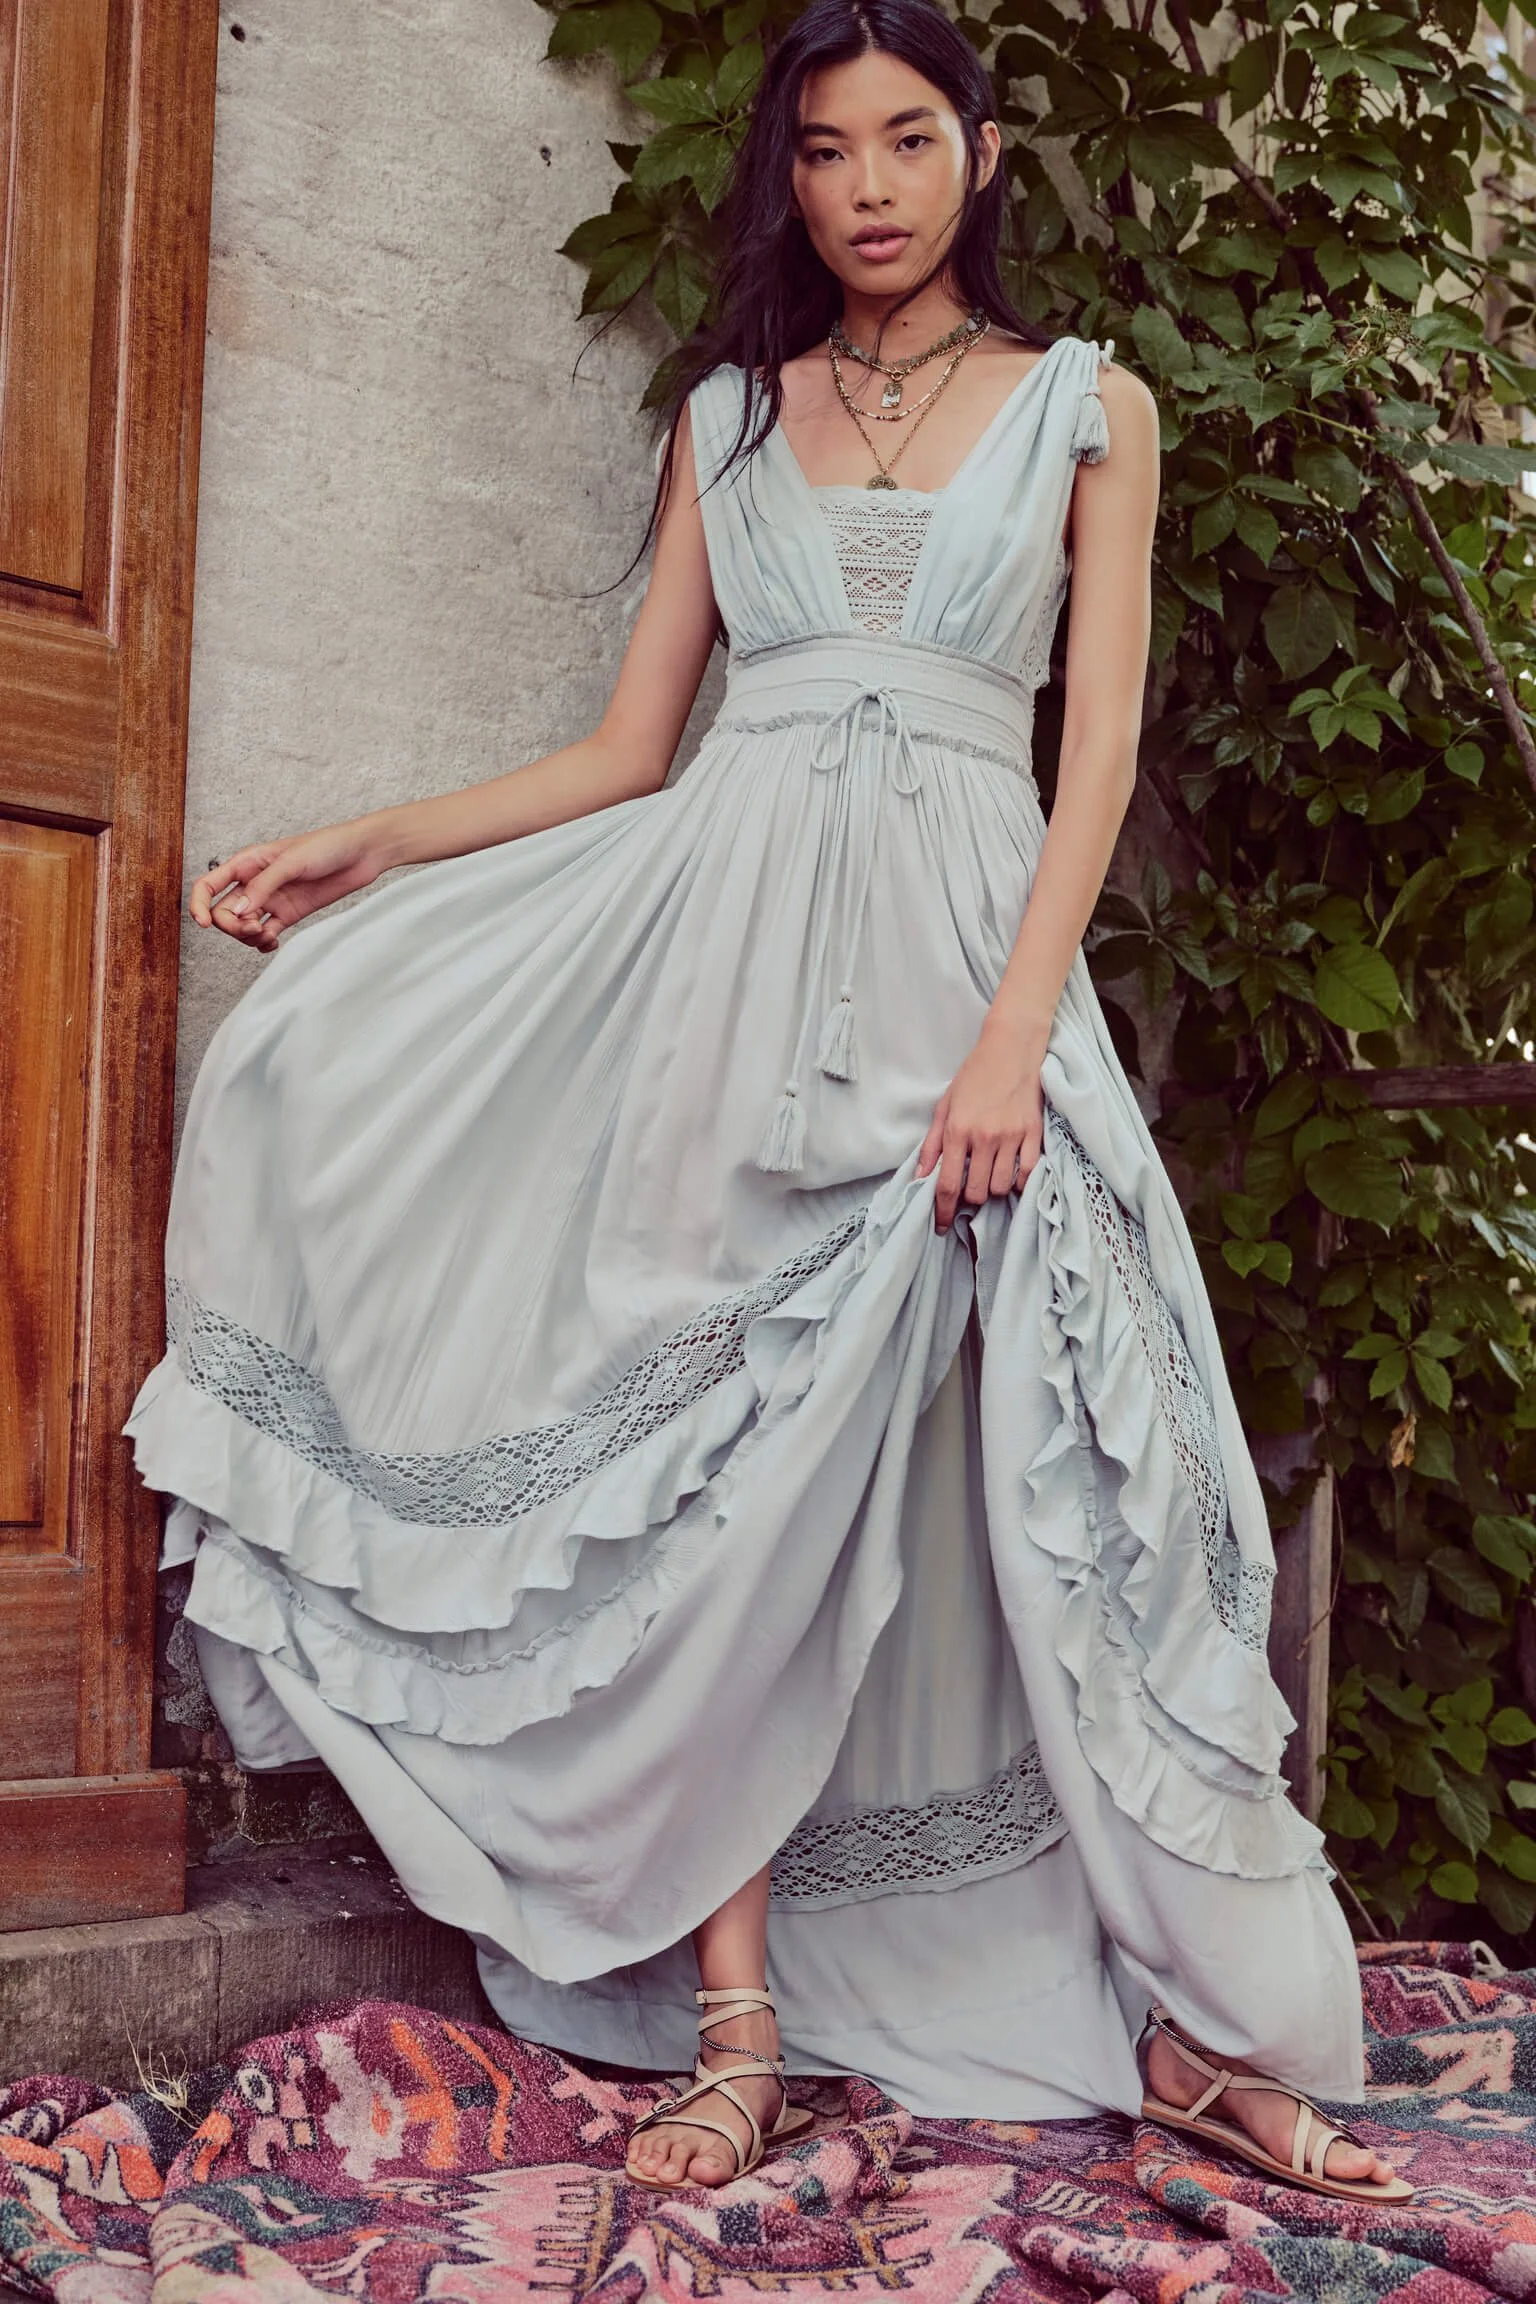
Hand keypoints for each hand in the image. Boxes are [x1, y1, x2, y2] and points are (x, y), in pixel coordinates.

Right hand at [190, 821, 387, 950]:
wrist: (361, 855)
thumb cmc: (327, 846)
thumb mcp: (292, 862)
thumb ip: (263, 886)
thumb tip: (238, 910)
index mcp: (247, 863)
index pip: (209, 885)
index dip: (199, 904)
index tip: (204, 923)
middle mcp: (254, 883)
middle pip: (224, 912)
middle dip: (232, 926)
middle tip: (254, 929)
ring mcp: (271, 900)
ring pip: (243, 926)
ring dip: (248, 937)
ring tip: (267, 936)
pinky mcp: (288, 914)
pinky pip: (265, 934)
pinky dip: (263, 943)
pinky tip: (273, 942)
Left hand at [917, 1019, 1046, 1234]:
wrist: (1011, 1050)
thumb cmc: (974, 1076)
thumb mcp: (945, 1106)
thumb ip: (932, 1144)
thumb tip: (920, 1176)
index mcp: (958, 1131)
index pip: (948, 1185)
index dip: (943, 1212)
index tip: (941, 1225)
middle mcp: (984, 1137)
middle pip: (977, 1192)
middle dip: (970, 1198)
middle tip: (970, 1188)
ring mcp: (1012, 1137)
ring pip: (1003, 1188)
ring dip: (994, 1190)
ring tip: (990, 1176)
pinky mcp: (1035, 1134)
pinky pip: (1028, 1174)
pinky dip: (1019, 1182)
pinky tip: (1012, 1174)